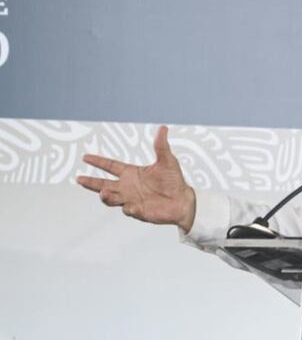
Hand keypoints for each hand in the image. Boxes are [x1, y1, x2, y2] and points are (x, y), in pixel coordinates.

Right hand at [77, 125, 196, 232]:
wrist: (182, 201)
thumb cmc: (174, 181)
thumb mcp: (167, 161)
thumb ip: (161, 146)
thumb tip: (163, 128)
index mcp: (132, 173)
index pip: (111, 166)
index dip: (98, 162)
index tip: (85, 157)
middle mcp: (128, 186)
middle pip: (104, 184)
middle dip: (91, 183)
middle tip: (80, 179)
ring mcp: (131, 199)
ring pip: (111, 199)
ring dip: (106, 196)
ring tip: (104, 193)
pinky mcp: (138, 211)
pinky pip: (129, 210)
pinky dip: (128, 208)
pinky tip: (131, 207)